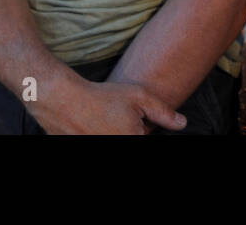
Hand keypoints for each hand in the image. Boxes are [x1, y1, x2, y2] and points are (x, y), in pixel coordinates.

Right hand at [30, 75, 187, 134]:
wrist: (63, 100)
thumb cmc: (101, 97)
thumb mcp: (138, 97)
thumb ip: (163, 112)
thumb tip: (183, 124)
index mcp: (134, 140)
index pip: (146, 136)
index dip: (142, 128)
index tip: (134, 120)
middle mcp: (117, 147)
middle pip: (130, 137)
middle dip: (128, 131)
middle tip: (117, 118)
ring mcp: (100, 148)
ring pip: (114, 139)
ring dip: (113, 132)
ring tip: (105, 121)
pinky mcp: (83, 148)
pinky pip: (101, 138)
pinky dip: (98, 132)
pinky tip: (94, 125)